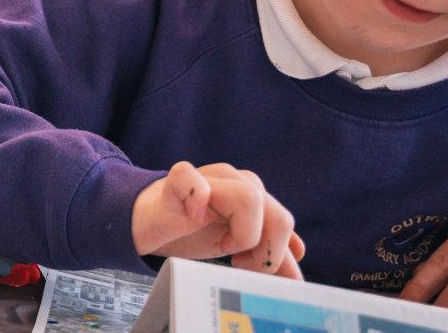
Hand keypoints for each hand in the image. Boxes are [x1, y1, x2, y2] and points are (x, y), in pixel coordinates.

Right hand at [132, 161, 304, 278]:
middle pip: (277, 214)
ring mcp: (207, 176)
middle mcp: (234, 180)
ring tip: (220, 248)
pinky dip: (198, 200)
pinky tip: (192, 220)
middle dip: (265, 251)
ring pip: (250, 197)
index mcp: (252, 193)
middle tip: (239, 264)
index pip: (283, 221)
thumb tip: (299, 272)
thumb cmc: (192, 230)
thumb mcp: (235, 244)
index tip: (253, 269)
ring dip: (242, 233)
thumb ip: (267, 254)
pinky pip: (194, 180)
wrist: (149, 221)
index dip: (275, 252)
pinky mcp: (177, 179)